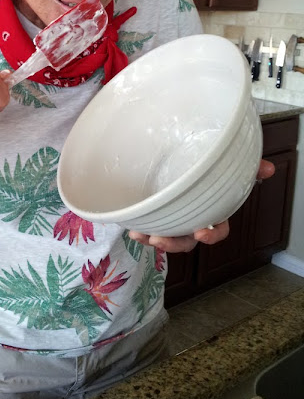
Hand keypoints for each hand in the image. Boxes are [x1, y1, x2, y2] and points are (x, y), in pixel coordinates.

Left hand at [129, 159, 275, 252]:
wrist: (181, 155)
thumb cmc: (207, 166)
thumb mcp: (227, 166)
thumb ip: (247, 168)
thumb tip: (267, 168)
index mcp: (212, 212)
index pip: (217, 230)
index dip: (211, 235)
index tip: (200, 234)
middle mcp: (193, 218)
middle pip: (187, 240)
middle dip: (174, 243)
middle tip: (159, 240)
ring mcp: (173, 216)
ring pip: (166, 235)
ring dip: (154, 239)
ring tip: (141, 235)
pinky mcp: (156, 211)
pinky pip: (149, 225)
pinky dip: (140, 228)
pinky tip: (132, 227)